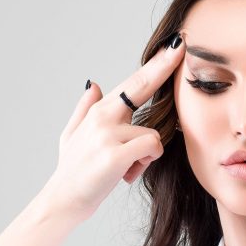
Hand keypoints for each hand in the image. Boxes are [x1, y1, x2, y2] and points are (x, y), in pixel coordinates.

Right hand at [42, 35, 184, 221]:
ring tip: (127, 167)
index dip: (156, 63)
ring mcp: (108, 134)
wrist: (63, 200)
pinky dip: (146, 162)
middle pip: (142, 85)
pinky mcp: (115, 154)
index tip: (174, 46)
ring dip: (148, 154)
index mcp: (100, 110)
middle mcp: (104, 116)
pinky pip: (151, 148)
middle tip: (182, 46)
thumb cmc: (73, 170)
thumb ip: (85, 108)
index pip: (134, 82)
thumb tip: (94, 84)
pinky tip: (128, 173)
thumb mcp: (72, 134)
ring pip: (154, 134)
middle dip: (163, 65)